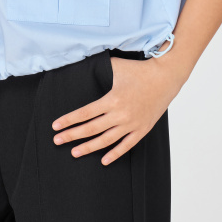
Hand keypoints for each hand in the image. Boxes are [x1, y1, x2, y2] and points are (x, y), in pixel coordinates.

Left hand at [51, 55, 184, 165]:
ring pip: (106, 140)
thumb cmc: (139, 70)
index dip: (69, 120)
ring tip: (74, 152)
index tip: (56, 126)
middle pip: (91, 129)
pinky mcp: (142, 129)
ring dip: (89, 147)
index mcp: (112, 99)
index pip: (85, 113)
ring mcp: (132, 124)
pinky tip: (103, 160)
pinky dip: (115, 154)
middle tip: (57, 141)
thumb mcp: (116, 65)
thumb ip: (98, 67)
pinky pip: (126, 145)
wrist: (166, 78)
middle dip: (72, 135)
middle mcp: (120, 114)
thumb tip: (79, 60)